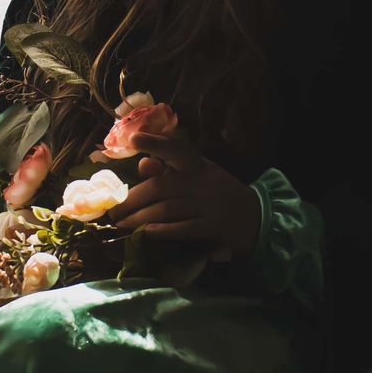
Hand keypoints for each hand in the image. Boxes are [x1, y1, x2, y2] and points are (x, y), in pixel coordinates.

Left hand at [109, 130, 259, 262]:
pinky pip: (183, 228)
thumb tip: (142, 164)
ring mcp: (208, 205)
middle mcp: (202, 182)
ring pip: (166, 209)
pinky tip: (147, 234)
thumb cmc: (220, 194)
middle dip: (132, 200)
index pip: (174, 149)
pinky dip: (163, 231)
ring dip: (140, 218)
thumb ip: (171, 170)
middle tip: (114, 211)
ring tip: (122, 226)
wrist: (257, 217)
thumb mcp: (200, 176)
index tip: (132, 139)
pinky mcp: (213, 227)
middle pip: (159, 187)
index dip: (154, 142)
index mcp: (198, 165)